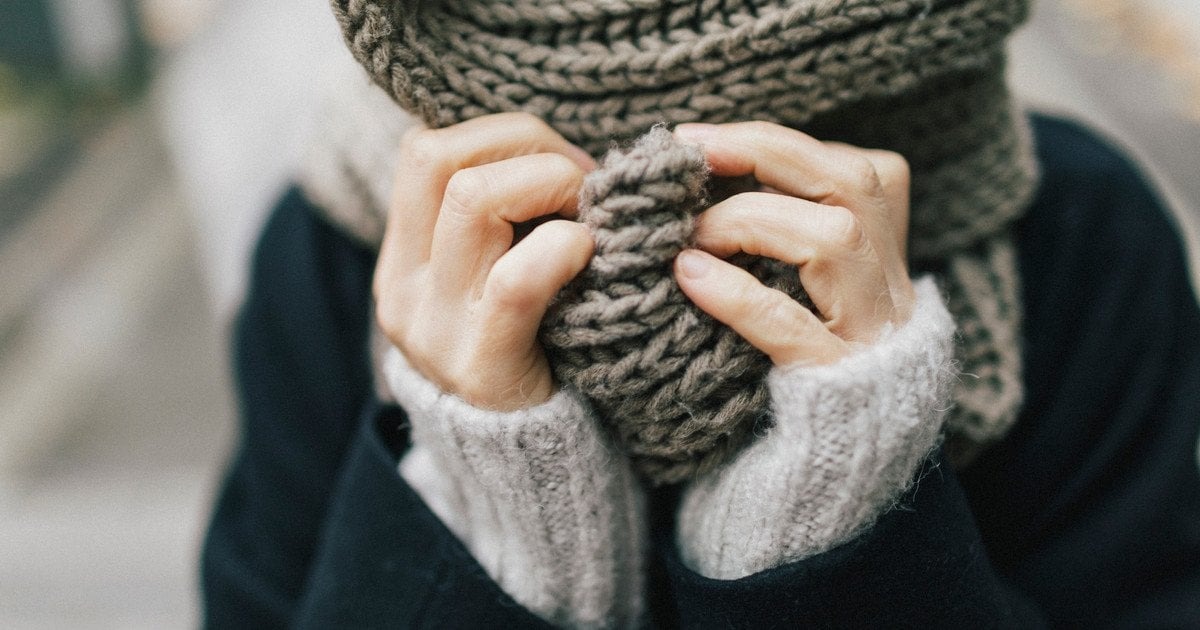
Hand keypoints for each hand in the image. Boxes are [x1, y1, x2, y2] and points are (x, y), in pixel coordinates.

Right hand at [373, 113, 595, 410]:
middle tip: (582, 182)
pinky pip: (517, 278)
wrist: (523, 466)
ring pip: (472, 199)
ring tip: (586, 218)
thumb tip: (561, 150)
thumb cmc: (529, 351)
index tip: (558, 162)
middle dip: (528, 146)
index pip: (423, 149)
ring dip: (550, 184)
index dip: (500, 136)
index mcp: (402, 258)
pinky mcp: (481, 364)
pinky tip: (588, 255)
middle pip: (440, 158)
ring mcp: (435, 326)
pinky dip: (563, 246)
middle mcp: (403, 287)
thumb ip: (502, 223)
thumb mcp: (490, 281)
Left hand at [672, 121, 914, 365]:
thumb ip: (783, 239)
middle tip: (692, 152)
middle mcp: (891, 289)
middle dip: (767, 153)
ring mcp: (872, 337)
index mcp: (886, 259)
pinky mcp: (838, 386)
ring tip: (689, 237)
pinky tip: (689, 279)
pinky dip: (738, 295)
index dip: (778, 143)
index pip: (856, 168)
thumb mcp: (808, 298)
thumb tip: (707, 177)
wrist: (835, 478)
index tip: (702, 138)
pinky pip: (791, 328)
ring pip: (835, 241)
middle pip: (852, 184)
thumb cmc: (799, 372)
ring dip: (750, 222)